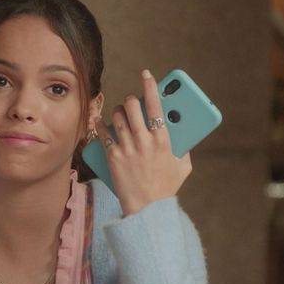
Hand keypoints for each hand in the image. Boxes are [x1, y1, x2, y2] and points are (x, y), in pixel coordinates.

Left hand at [95, 69, 191, 214]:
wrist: (147, 208)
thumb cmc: (166, 188)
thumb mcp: (183, 167)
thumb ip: (183, 148)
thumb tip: (181, 134)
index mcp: (163, 139)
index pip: (155, 104)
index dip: (150, 85)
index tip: (146, 74)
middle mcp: (144, 140)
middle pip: (132, 106)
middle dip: (131, 100)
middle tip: (132, 103)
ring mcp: (127, 148)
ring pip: (117, 116)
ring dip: (118, 112)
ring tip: (120, 114)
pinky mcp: (113, 157)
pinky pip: (103, 132)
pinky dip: (101, 124)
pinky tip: (100, 121)